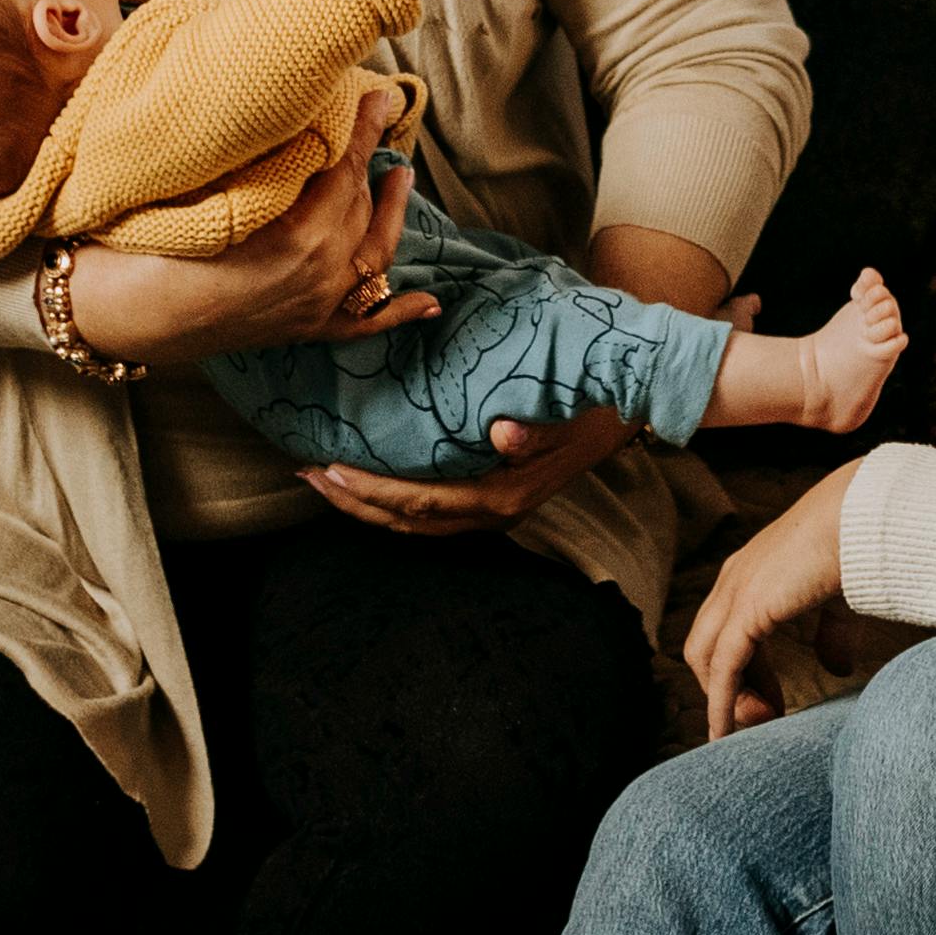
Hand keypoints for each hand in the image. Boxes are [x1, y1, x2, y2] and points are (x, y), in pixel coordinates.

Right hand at [60, 148, 431, 371]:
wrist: (121, 310)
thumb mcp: (209, 189)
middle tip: (376, 121)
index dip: (364, 129)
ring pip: (372, 254)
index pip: (345, 169)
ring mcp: (314, 306)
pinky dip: (398, 313)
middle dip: (366, 162)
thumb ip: (263, 161)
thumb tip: (293, 117)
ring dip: (390, 214)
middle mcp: (319, 273)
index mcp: (299, 235)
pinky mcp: (302, 331)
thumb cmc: (152, 239)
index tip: (379, 95)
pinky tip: (430, 304)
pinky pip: (362, 325)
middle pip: (356, 205)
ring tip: (402, 179)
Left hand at [306, 406, 639, 540]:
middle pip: (407, 522)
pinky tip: (371, 487)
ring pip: (415, 524)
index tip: (329, 469)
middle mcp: (492, 514)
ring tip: (325, 483)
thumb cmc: (593, 410)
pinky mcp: (492, 500)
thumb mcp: (569, 418)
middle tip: (307, 474)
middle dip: (353, 502)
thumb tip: (503, 436)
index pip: (420, 502)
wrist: (628, 415)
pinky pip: (430, 515)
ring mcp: (492, 512)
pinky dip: (393, 505)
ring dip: (366, 506)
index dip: (371, 491)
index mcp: (502, 498)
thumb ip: (536, 433)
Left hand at [683, 464, 852, 735]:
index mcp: (752, 571)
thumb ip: (832, 635)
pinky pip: (724, 667)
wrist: (862, 518)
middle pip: (707, 647)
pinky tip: (729, 730)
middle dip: (730, 688)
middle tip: (765, 719)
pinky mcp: (746, 610)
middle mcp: (734, 579)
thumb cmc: (856, 547)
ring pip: (706, 658)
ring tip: (755, 728)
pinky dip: (722, 702)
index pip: (727, 630)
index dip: (747, 672)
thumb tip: (836, 669)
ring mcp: (735, 592)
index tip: (774, 704)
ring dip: (725, 699)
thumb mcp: (839, 598)